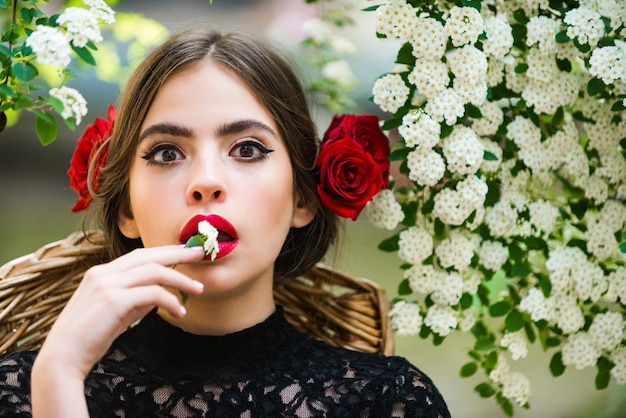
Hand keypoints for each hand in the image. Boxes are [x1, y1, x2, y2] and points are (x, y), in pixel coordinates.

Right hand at [31, 245, 204, 416]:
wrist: (63, 358)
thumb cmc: (89, 338)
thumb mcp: (115, 312)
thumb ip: (135, 299)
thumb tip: (160, 293)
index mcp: (101, 273)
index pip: (139, 255)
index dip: (164, 252)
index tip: (185, 252)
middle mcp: (103, 273)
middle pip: (149, 256)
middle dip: (177, 253)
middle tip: (200, 254)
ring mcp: (107, 285)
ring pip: (154, 272)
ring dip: (180, 279)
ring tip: (198, 289)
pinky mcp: (114, 301)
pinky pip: (152, 293)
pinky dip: (170, 300)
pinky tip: (180, 312)